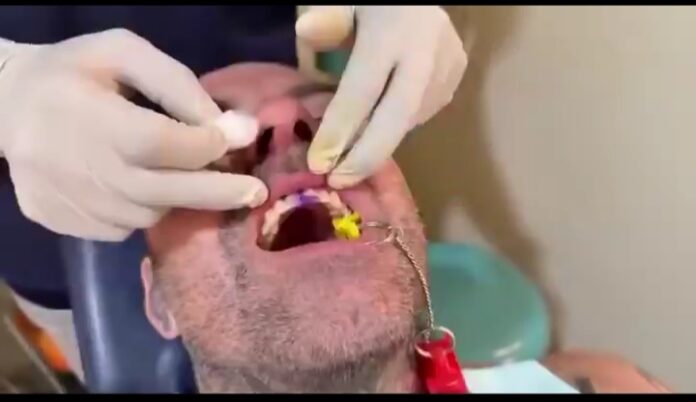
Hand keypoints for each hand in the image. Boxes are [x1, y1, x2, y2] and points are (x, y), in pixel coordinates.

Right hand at [0, 29, 266, 240]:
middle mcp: (81, 171)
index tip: (240, 138)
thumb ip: (177, 85)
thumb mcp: (122, 53)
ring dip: (175, 196)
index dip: (206, 145)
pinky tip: (137, 184)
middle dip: (218, 192)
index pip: (163, 144)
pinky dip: (142, 209)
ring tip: (179, 172)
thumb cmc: (72, 72)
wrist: (4, 107)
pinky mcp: (62, 225)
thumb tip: (231, 127)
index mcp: (91, 119)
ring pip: (148, 215)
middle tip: (256, 193)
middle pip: (164, 192)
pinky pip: (122, 228)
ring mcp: (70, 205)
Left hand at [296, 6, 467, 187]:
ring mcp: (447, 65)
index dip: (340, 130)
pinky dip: (394, 127)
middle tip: (340, 181)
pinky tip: (374, 132)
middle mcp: (426, 51)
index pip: (362, 90)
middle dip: (366, 156)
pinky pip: (422, 112)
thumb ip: (327, 20)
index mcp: (394, 31)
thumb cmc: (371, 2)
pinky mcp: (457, 74)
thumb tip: (305, 34)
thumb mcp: (344, 1)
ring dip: (378, 144)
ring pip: (409, 120)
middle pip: (397, 117)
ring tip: (349, 160)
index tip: (319, 163)